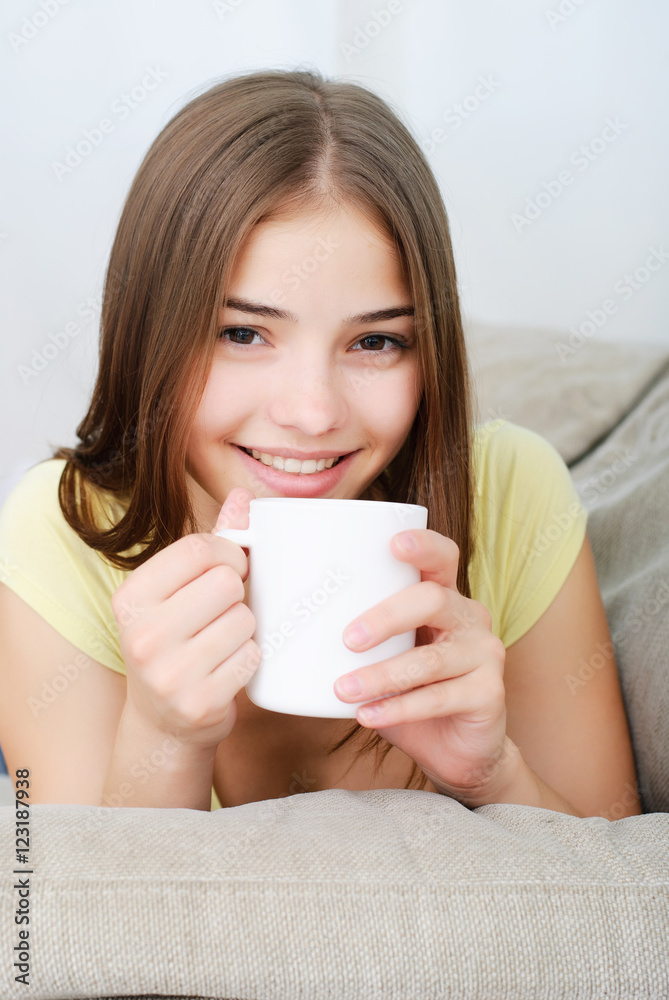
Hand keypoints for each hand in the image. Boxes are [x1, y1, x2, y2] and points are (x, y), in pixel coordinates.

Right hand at [112, 486, 260, 751]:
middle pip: (227, 583)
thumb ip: (212, 543)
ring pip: (244, 620)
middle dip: (236, 595)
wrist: (160, 724)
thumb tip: (245, 497)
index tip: (230, 569)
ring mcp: (168, 673)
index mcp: (131, 597)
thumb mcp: (177, 592)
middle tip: (223, 612)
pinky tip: (227, 669)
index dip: (229, 554)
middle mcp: (142, 634)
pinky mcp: (198, 703)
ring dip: (244, 630)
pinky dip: (249, 660)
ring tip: (222, 643)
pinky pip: (252, 657)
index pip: (198, 548)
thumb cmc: (175, 642)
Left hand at [334, 529, 509, 799]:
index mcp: (445, 595)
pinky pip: (439, 698)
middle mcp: (470, 617)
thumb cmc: (408, 690)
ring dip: (382, 675)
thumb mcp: (384, 655)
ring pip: (430, 659)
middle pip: (432, 600)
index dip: (423, 545)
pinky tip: (368, 716)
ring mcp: (485, 654)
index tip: (393, 544)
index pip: (442, 557)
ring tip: (344, 689)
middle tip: (347, 638)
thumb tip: (282, 614)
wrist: (456, 748)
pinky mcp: (490, 693)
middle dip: (386, 616)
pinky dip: (398, 709)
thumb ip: (354, 632)